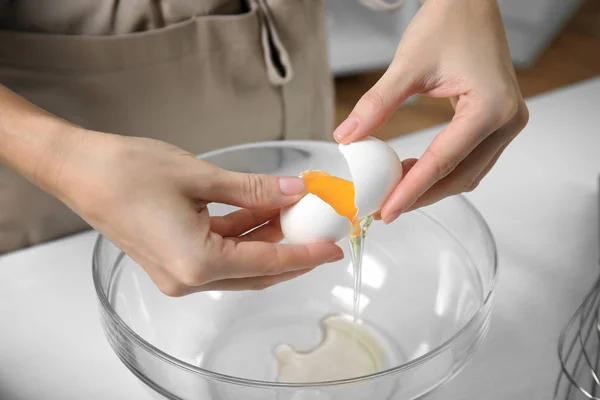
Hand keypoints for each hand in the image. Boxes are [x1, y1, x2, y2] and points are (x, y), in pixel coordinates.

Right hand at [54, 132, 342, 295]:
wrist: (78, 169)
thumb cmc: (126, 171)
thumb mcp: (201, 176)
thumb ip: (254, 190)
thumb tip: (295, 192)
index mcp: (195, 263)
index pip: (266, 263)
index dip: (304, 253)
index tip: (331, 246)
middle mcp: (187, 278)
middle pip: (256, 271)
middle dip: (291, 250)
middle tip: (320, 232)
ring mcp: (178, 273)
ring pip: (239, 263)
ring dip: (266, 240)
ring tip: (295, 212)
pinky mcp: (173, 260)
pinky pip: (219, 253)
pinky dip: (242, 235)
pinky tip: (262, 211)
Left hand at [333, 0, 528, 222]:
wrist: (469, 2)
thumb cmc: (447, 23)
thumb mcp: (407, 66)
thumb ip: (376, 105)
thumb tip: (346, 137)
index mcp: (491, 107)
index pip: (444, 161)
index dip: (411, 189)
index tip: (386, 210)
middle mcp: (507, 120)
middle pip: (460, 175)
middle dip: (421, 195)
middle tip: (385, 208)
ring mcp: (507, 123)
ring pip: (468, 173)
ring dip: (432, 186)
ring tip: (395, 192)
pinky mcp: (499, 121)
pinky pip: (471, 159)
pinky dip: (443, 171)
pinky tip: (414, 170)